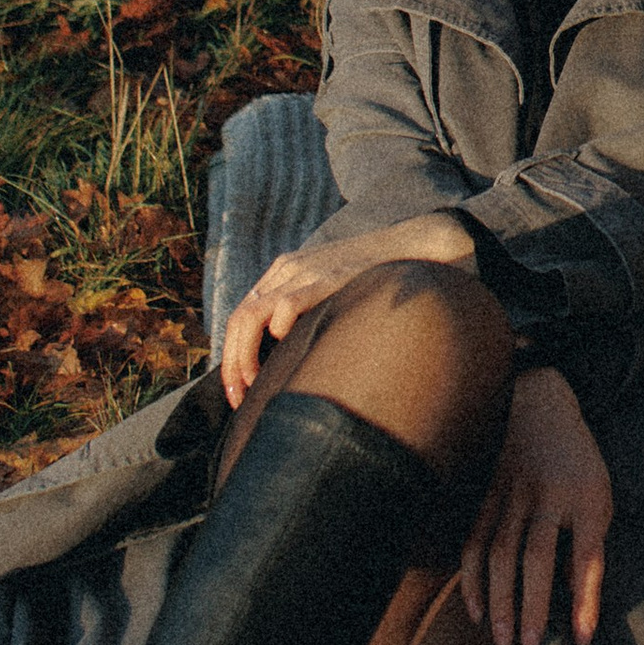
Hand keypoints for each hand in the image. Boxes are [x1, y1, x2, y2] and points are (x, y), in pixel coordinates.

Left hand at [219, 210, 475, 405]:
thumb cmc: (375, 278)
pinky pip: (286, 305)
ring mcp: (305, 273)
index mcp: (284, 273)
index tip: (238, 392)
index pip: (240, 316)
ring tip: (253, 385)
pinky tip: (289, 346)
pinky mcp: (326, 278)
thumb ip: (309, 311)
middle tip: (238, 398)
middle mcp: (287, 271)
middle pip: (238, 319)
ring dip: (244, 357)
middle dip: (232, 363)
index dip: (232, 356)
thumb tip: (291, 361)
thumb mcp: (330, 290)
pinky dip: (278, 328)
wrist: (411, 246)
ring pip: (251, 316)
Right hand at [461, 367, 612, 644]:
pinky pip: (476, 541)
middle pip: (535, 558)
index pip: (587, 556)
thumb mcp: (599, 498)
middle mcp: (548, 497)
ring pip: (500, 553)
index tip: (583, 640)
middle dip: (531, 606)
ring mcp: (513, 495)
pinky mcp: (489, 496)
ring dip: (499, 599)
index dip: (585, 599)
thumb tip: (573, 600)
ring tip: (501, 639)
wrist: (541, 408)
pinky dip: (473, 578)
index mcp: (587, 498)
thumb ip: (588, 547)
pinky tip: (475, 609)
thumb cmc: (579, 464)